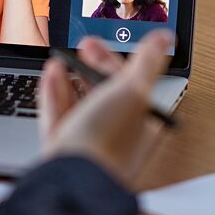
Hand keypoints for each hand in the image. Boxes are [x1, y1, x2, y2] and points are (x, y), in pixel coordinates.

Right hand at [38, 29, 173, 186]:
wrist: (72, 177)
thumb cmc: (107, 140)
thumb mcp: (133, 91)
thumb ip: (147, 62)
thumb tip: (163, 37)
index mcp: (142, 124)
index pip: (132, 85)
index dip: (115, 60)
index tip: (99, 43)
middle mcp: (116, 135)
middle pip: (105, 93)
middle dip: (92, 66)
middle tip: (82, 47)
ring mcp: (88, 143)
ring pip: (79, 103)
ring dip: (70, 77)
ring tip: (61, 60)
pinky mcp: (63, 148)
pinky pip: (59, 115)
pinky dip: (54, 92)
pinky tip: (51, 74)